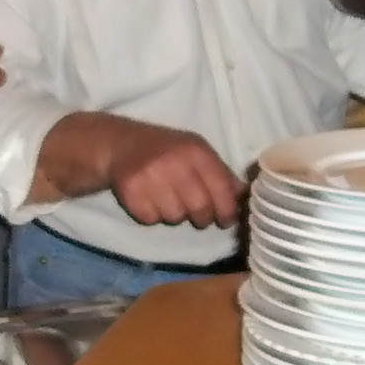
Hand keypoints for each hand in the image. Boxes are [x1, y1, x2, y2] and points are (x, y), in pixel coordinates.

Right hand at [105, 119, 245, 228]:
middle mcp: (174, 163)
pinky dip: (152, 215)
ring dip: (175, 214)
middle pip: (200, 209)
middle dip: (202, 217)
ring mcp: (150, 177)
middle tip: (197, 214)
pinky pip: (151, 219)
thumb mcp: (197, 151)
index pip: (221, 189)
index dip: (227, 210)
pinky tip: (150, 199)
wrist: (121, 144)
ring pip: (175, 217)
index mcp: (196, 151)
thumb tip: (243, 195)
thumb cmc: (167, 149)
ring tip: (169, 199)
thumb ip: (221, 172)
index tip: (226, 219)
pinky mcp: (130, 192)